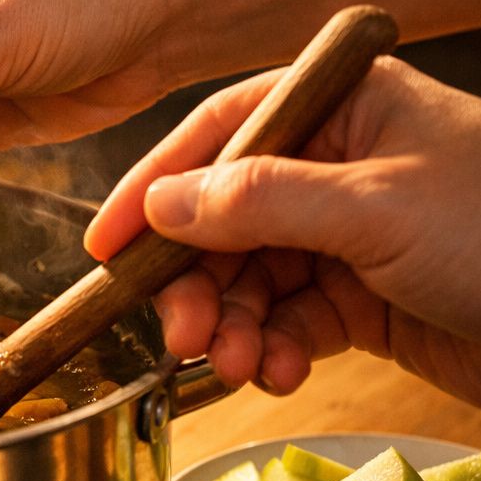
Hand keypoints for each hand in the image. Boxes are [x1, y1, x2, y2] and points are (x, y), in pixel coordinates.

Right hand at [84, 57, 480, 410]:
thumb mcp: (375, 209)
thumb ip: (258, 203)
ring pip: (248, 276)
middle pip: (223, 216)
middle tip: (181, 331)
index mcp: (345, 109)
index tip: (106, 244)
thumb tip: (160, 204)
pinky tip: (280, 371)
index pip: (221, 133)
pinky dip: (272, 349)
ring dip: (231, 325)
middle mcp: (338, 163)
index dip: (156, 186)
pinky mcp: (363, 297)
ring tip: (236, 365)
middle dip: (197, 279)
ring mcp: (349, 233)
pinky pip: (286, 319)